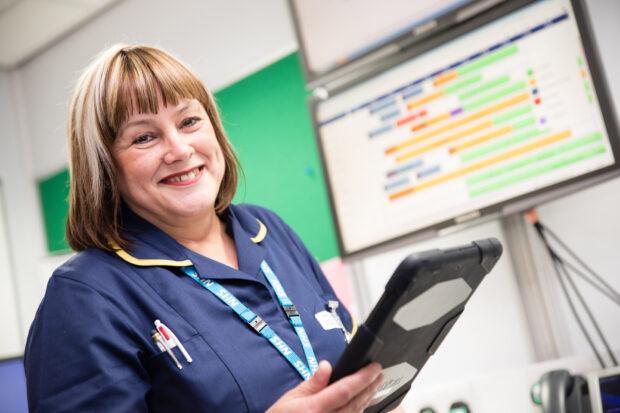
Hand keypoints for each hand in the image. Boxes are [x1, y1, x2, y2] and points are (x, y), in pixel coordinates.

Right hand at [267, 360, 383, 412]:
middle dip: (370, 386)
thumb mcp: (291, 398)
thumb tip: (326, 366)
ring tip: (374, 385)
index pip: (345, 390)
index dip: (362, 378)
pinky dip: (358, 410)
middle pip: (355, 402)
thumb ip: (312, 383)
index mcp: (315, 408)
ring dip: (367, 398)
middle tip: (379, 373)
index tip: (374, 367)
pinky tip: (363, 402)